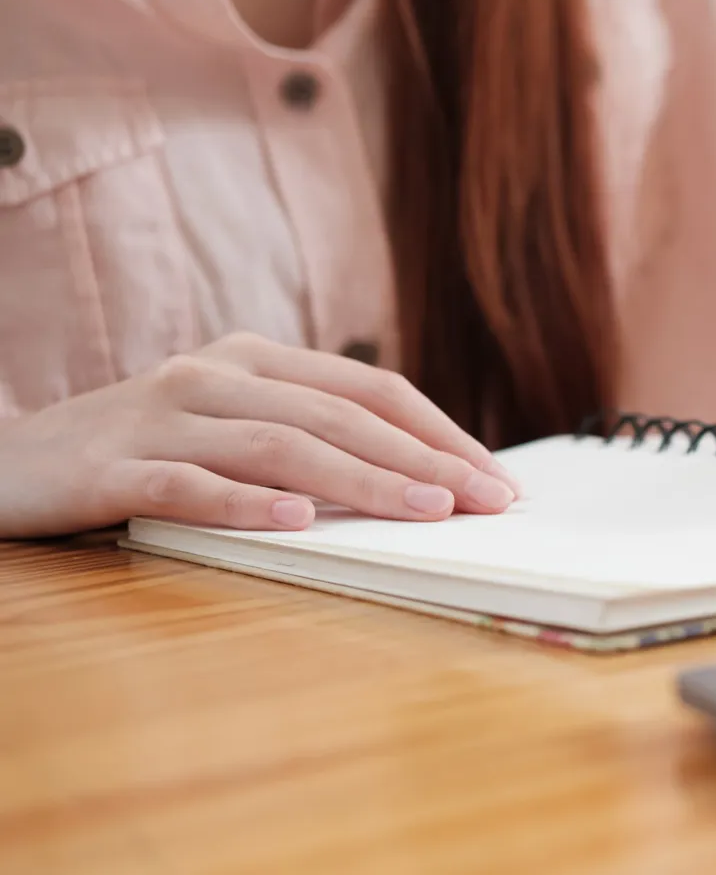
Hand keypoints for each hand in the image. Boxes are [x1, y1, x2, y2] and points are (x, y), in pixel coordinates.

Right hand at [0, 333, 517, 538]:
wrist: (3, 463)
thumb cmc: (139, 453)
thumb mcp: (230, 429)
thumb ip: (309, 441)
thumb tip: (421, 482)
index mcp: (256, 361)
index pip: (372, 389)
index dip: (441, 432)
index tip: (497, 480)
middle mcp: (215, 376)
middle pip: (340, 415)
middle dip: (424, 460)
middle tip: (485, 502)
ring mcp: (162, 417)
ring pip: (281, 446)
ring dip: (362, 480)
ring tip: (423, 511)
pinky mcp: (112, 466)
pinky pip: (189, 485)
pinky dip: (246, 504)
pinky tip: (297, 524)